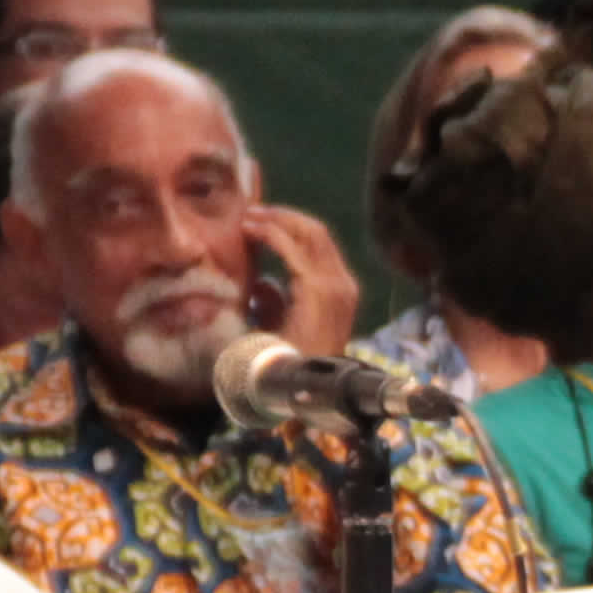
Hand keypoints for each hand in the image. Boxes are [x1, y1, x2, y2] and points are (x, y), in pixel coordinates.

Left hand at [241, 203, 358, 356]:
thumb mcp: (282, 321)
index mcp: (339, 289)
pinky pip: (294, 248)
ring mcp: (335, 285)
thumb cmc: (287, 357)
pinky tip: (250, 230)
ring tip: (249, 217)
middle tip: (252, 212)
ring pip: (310, 232)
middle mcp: (343, 283)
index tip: (259, 221)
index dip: (290, 226)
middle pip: (316, 231)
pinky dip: (271, 233)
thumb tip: (261, 282)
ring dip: (277, 220)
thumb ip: (275, 299)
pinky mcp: (319, 289)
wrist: (296, 381)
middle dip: (283, 216)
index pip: (319, 243)